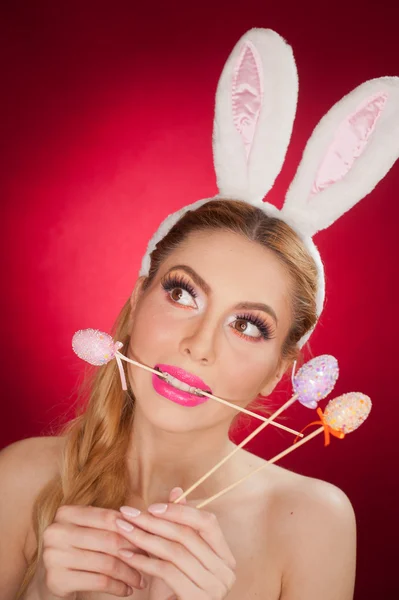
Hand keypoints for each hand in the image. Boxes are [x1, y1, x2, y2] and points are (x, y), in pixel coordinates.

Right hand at [38, 504, 148, 597]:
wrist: (50, 579)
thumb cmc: (77, 550)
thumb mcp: (88, 531)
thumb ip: (110, 523)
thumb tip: (146, 521)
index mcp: (66, 513)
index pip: (108, 517)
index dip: (132, 528)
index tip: (149, 538)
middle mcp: (56, 531)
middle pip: (108, 540)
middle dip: (134, 552)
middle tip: (149, 561)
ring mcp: (53, 556)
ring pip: (106, 563)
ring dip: (128, 573)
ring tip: (140, 580)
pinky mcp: (56, 579)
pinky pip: (98, 582)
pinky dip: (117, 587)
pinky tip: (126, 590)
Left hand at [116, 488, 236, 598]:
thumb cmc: (174, 589)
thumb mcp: (176, 555)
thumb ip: (179, 525)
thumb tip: (177, 490)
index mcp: (225, 557)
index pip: (208, 522)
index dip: (180, 511)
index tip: (151, 506)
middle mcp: (225, 572)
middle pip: (187, 536)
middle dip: (154, 522)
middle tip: (128, 514)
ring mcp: (214, 588)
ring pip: (175, 552)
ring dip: (145, 538)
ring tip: (123, 530)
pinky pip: (167, 572)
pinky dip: (144, 561)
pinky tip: (126, 555)